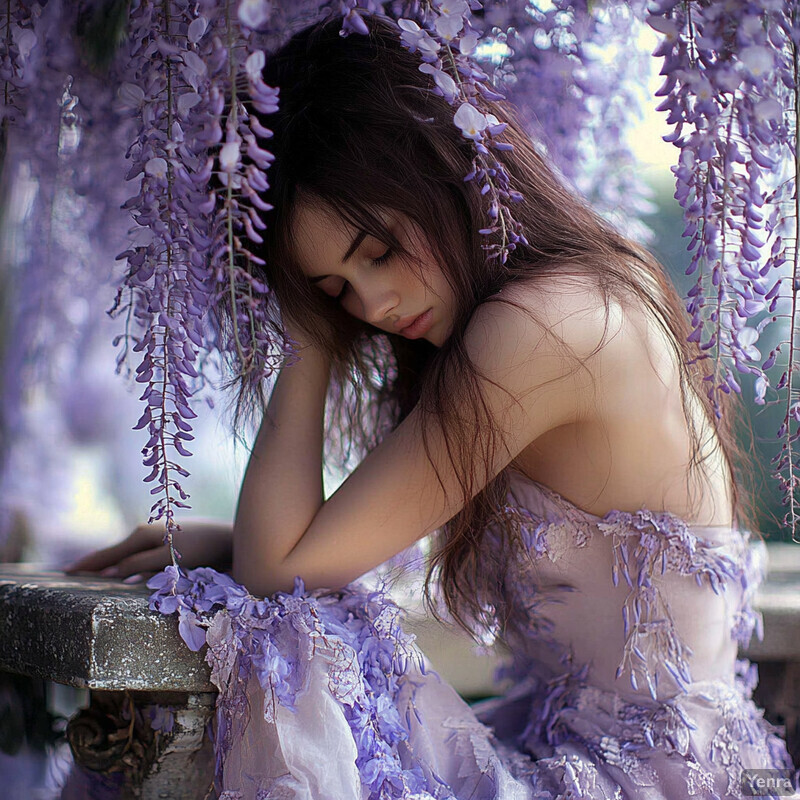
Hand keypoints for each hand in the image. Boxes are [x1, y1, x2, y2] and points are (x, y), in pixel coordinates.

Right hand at [63, 520, 232, 582]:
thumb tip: (112, 573)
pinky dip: (124, 562)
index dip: (87, 564)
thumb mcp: (168, 558)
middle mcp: (146, 534)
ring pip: (126, 554)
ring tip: (89, 573)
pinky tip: (121, 569)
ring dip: (108, 563)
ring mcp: (156, 538)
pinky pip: (138, 555)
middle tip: (68, 573)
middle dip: (93, 563)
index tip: (65, 572)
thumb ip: (140, 564)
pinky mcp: (167, 544)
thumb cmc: (202, 548)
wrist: (229, 537)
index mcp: (142, 535)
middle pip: (113, 553)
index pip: (108, 554)